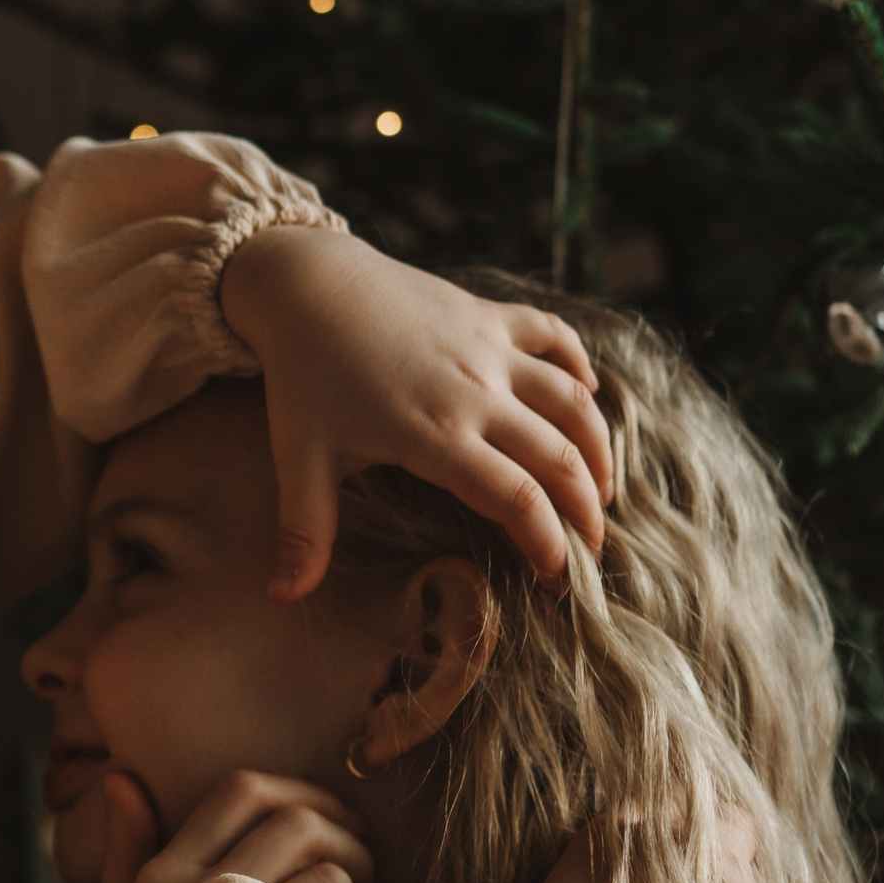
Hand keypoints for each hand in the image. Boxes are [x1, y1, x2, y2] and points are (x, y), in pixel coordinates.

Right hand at [92, 770, 373, 882]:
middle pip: (295, 820)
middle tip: (362, 852)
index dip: (298, 787)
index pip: (241, 790)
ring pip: (326, 870)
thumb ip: (126, 849)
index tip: (326, 810)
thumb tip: (121, 778)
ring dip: (356, 882)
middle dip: (343, 827)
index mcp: (164, 873)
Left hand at [220, 225, 614, 599]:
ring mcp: (487, 347)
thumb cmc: (301, 377)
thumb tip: (282, 598)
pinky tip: (588, 394)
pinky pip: (553, 334)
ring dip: (597, 446)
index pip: (515, 498)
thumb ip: (304, 531)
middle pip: (557, 455)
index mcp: (435, 434)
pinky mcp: (488, 314)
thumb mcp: (298, 458)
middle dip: (585, 508)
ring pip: (572, 398)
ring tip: (601, 489)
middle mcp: (475, 390)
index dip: (547, 541)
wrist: (304, 284)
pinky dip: (579, 364)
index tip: (558, 576)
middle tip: (593, 546)